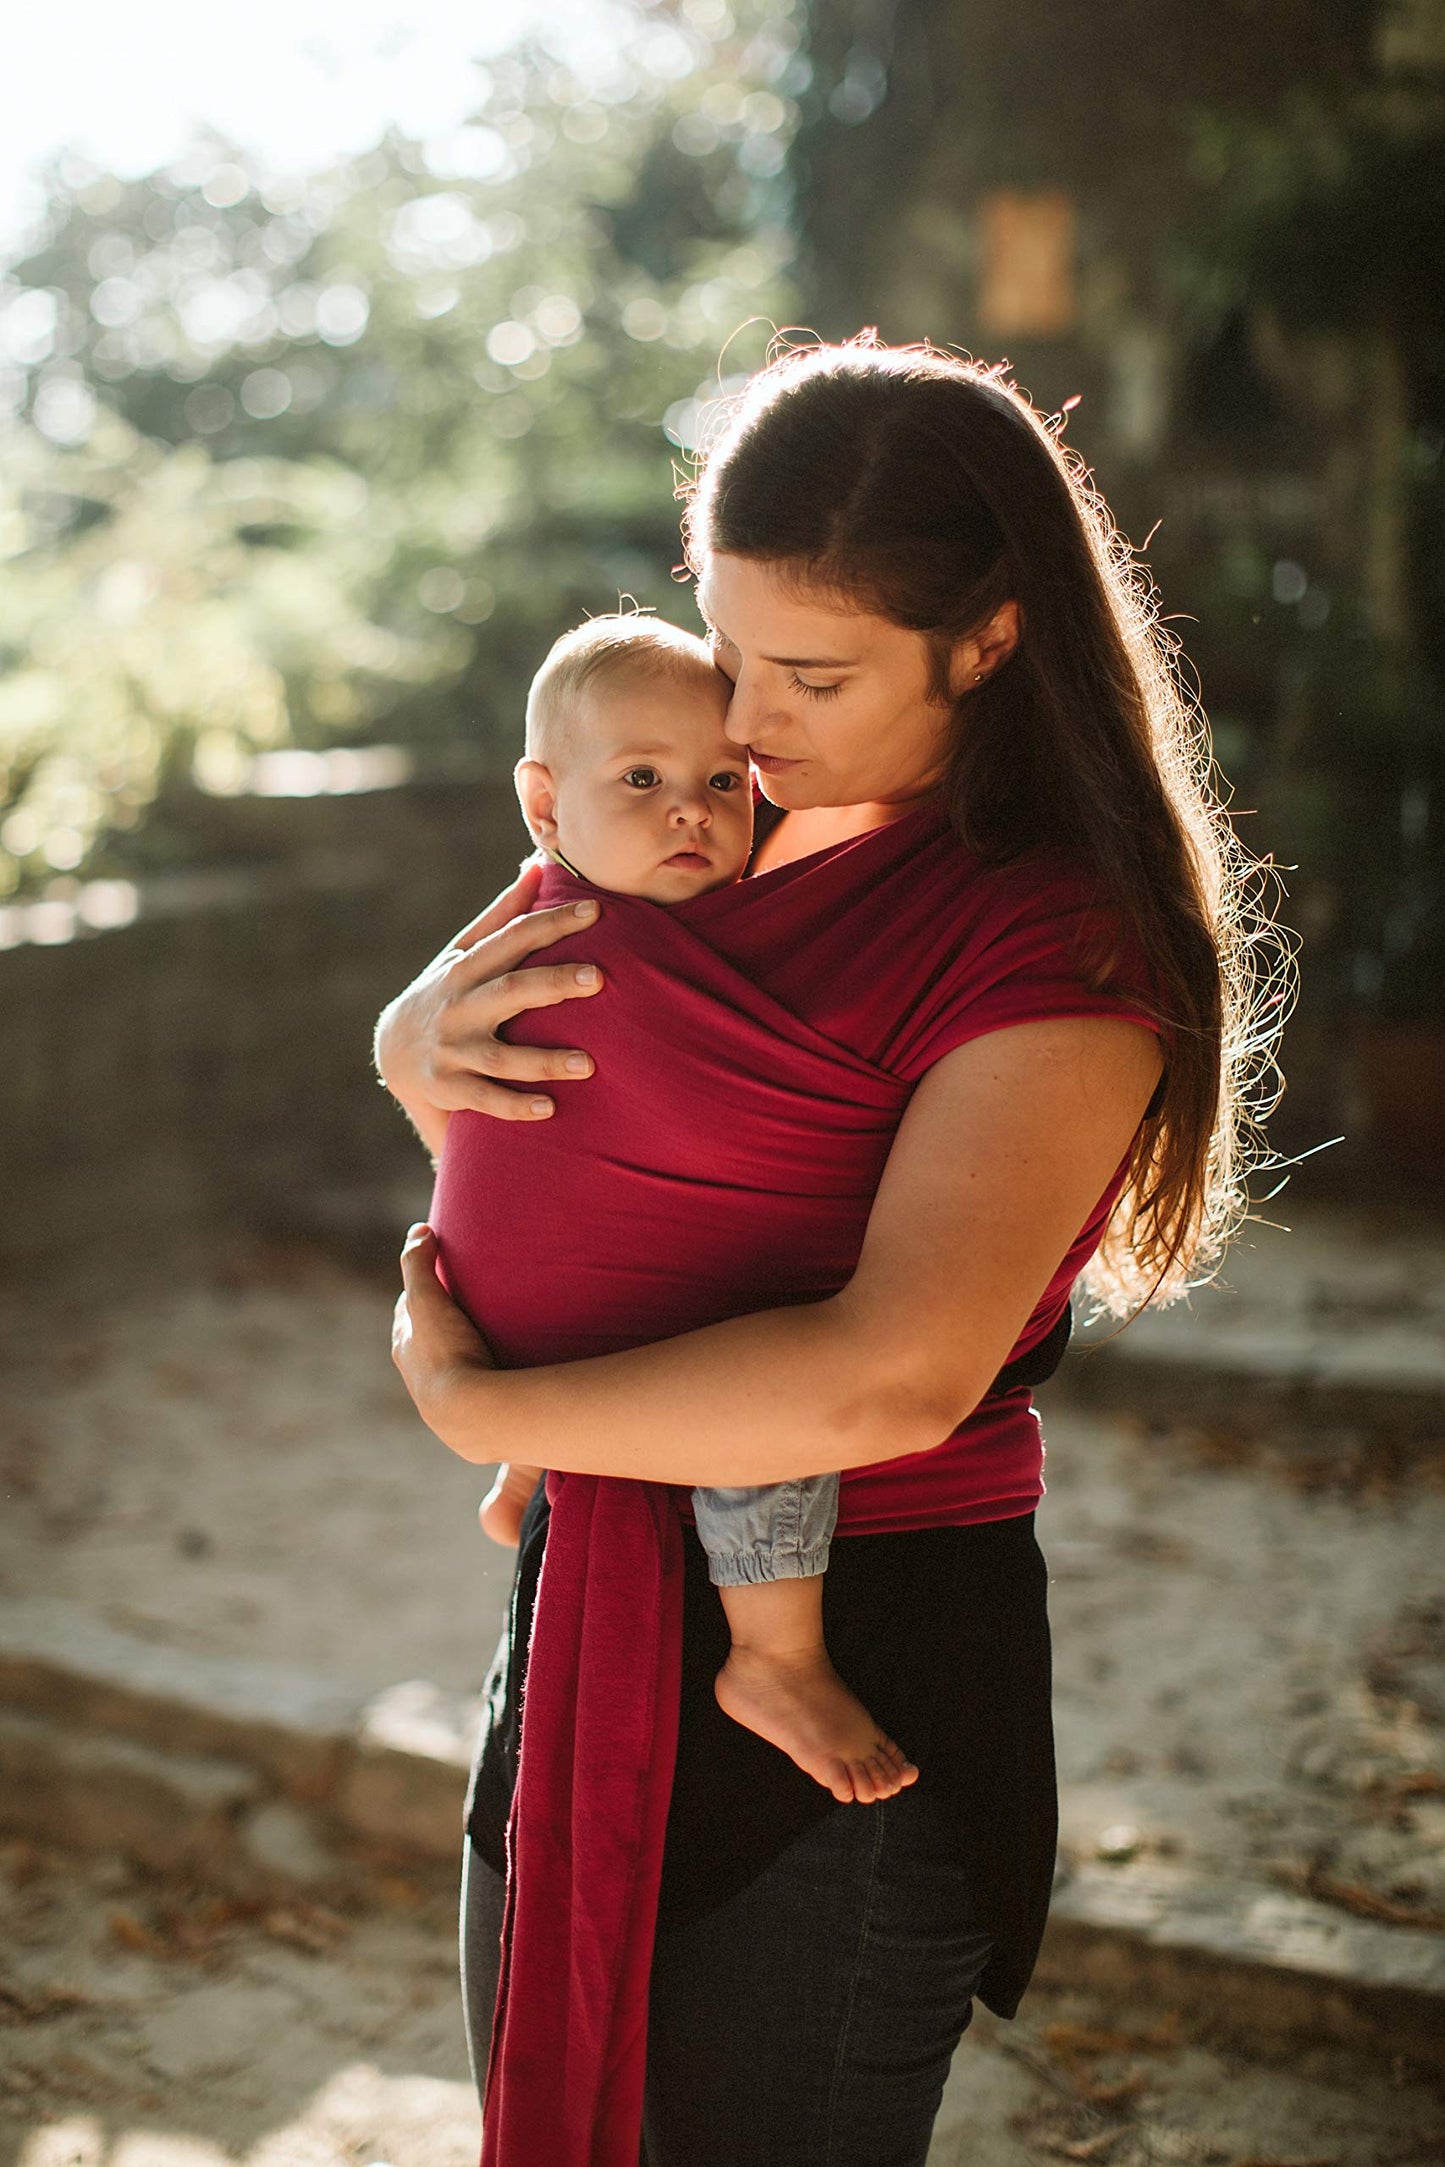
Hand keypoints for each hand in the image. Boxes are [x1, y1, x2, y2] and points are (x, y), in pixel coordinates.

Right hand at [373, 859, 605, 1143]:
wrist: (393, 1051)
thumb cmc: (445, 992)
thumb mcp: (464, 952)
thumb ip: (503, 914)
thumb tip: (537, 866)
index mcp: (468, 967)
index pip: (514, 937)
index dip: (553, 922)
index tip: (595, 910)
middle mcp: (459, 1006)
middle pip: (510, 991)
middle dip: (554, 983)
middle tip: (599, 978)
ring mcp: (453, 1049)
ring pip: (501, 1057)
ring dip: (544, 1060)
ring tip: (588, 1064)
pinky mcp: (450, 1087)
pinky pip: (485, 1100)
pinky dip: (515, 1106)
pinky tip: (549, 1109)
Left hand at [392, 1223, 495, 1458]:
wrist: (472, 1415)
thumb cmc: (447, 1354)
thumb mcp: (427, 1300)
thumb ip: (419, 1263)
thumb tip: (419, 1231)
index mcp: (406, 1346)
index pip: (410, 1309)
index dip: (423, 1288)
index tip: (442, 1273)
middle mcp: (419, 1375)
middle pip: (428, 1339)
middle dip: (442, 1321)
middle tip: (468, 1302)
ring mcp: (444, 1398)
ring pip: (451, 1365)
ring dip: (464, 1350)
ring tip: (490, 1336)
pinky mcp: (470, 1414)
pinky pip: (476, 1386)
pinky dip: (483, 1373)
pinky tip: (504, 1370)